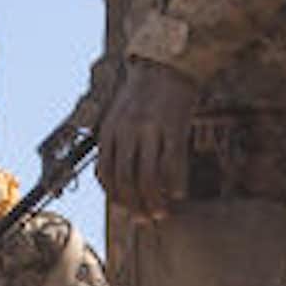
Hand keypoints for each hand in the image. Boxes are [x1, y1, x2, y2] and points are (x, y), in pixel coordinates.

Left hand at [95, 59, 201, 218]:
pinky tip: (179, 194)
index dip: (115, 197)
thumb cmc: (144, 94)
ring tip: (163, 213)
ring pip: (148, 177)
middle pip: (126, 180)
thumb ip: (118, 142)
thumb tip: (120, 176)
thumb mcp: (120, 115)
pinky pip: (173, 164)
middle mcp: (126, 131)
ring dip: (155, 201)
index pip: (105, 174)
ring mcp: (150, 130)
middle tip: (146, 220)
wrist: (167, 65)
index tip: (127, 209)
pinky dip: (176, 184)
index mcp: (110, 130)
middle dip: (135, 205)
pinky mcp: (174, 128)